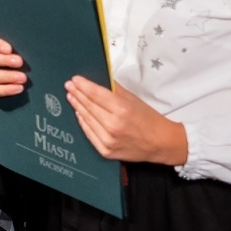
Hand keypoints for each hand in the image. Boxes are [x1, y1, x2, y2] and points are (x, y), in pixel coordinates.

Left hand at [66, 76, 187, 165]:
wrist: (162, 144)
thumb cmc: (149, 119)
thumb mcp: (133, 99)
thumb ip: (114, 89)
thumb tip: (97, 78)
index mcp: (122, 110)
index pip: (95, 94)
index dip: (83, 86)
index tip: (74, 79)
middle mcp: (113, 126)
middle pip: (89, 106)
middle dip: (77, 94)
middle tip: (68, 85)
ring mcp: (108, 141)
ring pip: (86, 120)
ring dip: (77, 107)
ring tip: (71, 97)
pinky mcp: (106, 152)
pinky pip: (89, 134)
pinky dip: (83, 123)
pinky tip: (78, 113)